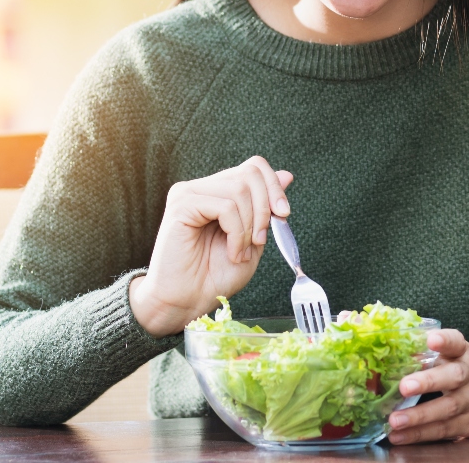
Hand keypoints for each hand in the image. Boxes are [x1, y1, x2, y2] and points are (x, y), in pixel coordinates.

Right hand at [129, 157, 291, 337]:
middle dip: (265, 209)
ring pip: (239, 189)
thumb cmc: (215, 276)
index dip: (274, 186)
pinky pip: (224, 206)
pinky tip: (231, 252)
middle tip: (260, 241)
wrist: (186, 302)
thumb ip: (266, 209)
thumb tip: (287, 174)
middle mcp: (202, 187)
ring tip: (240, 252)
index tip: (283, 214)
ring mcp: (188, 193)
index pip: (253, 167)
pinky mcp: (181, 205)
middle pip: (249, 173)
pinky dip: (236, 233)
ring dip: (249, 226)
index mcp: (218, 191)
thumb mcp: (253, 240)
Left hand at [387, 330, 468, 444]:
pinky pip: (443, 429)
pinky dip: (420, 434)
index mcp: (465, 354)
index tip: (432, 339)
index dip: (445, 340)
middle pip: (452, 377)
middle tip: (404, 386)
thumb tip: (397, 353)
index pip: (457, 342)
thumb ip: (434, 354)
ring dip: (419, 416)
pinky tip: (399, 436)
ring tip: (395, 420)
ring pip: (447, 408)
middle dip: (428, 382)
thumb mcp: (461, 354)